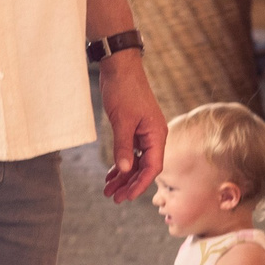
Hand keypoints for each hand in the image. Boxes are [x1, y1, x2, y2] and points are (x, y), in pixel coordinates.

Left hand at [99, 54, 165, 201]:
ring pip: (135, 161)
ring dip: (123, 176)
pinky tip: (111, 174)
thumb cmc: (124, 89)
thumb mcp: (122, 121)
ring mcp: (143, 132)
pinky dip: (120, 163)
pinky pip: (129, 152)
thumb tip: (126, 169)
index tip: (126, 197)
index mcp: (156, 134)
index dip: (139, 184)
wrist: (119, 66)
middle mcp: (153, 136)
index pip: (152, 167)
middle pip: (144, 168)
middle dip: (129, 184)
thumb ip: (124, 146)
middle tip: (113, 198)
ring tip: (108, 190)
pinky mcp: (133, 128)